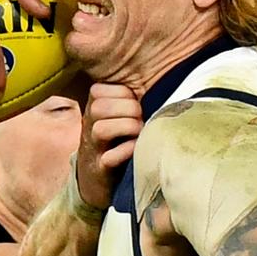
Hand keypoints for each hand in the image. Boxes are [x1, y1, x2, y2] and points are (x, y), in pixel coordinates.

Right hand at [75, 83, 142, 207]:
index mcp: (94, 109)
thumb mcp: (118, 115)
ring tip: (140, 132)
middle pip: (100, 107)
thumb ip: (131, 98)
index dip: (124, 93)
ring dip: (127, 128)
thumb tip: (166, 77)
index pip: (100, 89)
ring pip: (101, 129)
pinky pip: (109, 159)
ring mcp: (93, 148)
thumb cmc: (117, 140)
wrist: (98, 178)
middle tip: (141, 119)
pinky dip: (126, 152)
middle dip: (128, 109)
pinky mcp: (100, 169)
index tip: (136, 102)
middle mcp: (89, 126)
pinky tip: (137, 149)